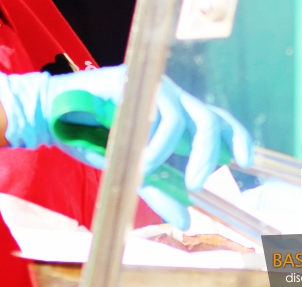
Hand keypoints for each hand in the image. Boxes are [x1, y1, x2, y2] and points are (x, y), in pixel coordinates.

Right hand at [0, 67, 253, 228]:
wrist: (54, 117)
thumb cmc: (95, 137)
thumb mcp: (132, 169)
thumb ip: (159, 191)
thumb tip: (185, 221)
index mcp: (177, 115)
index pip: (218, 120)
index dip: (236, 136)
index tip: (246, 160)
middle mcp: (171, 98)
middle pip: (208, 117)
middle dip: (207, 151)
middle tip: (195, 182)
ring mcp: (152, 87)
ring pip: (181, 114)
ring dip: (169, 148)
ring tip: (149, 168)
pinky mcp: (131, 80)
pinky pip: (150, 109)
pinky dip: (149, 139)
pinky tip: (138, 155)